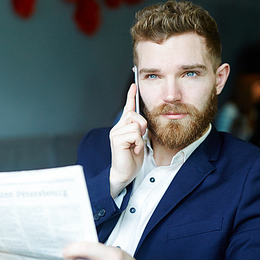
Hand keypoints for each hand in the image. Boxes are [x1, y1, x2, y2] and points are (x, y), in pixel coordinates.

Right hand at [109, 83, 146, 197]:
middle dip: (142, 126)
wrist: (125, 174)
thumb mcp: (139, 141)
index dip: (130, 96)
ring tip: (135, 147)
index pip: (127, 108)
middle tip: (139, 139)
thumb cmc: (132, 160)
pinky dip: (138, 143)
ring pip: (136, 124)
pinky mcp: (116, 139)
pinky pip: (134, 134)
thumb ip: (140, 130)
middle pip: (134, 115)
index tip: (134, 85)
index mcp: (123, 127)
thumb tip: (143, 123)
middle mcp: (117, 128)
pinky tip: (133, 150)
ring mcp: (115, 133)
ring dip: (140, 137)